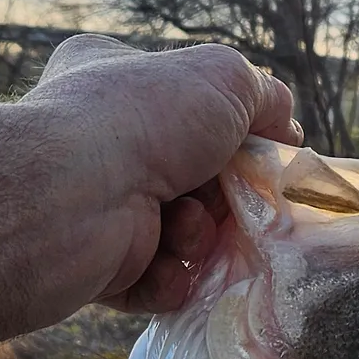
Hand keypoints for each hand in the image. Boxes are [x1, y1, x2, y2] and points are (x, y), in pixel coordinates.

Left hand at [18, 36, 300, 314]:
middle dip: (216, 193)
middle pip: (190, 174)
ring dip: (195, 236)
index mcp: (108, 78)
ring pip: (177, 230)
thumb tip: (286, 129)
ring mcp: (93, 204)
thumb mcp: (224, 78)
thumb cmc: (143, 118)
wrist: (72, 196)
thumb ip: (264, 96)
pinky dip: (170, 278)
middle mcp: (96, 140)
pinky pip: (155, 280)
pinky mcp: (93, 266)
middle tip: (223, 197)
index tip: (251, 148)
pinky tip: (164, 266)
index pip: (177, 98)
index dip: (223, 125)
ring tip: (181, 229)